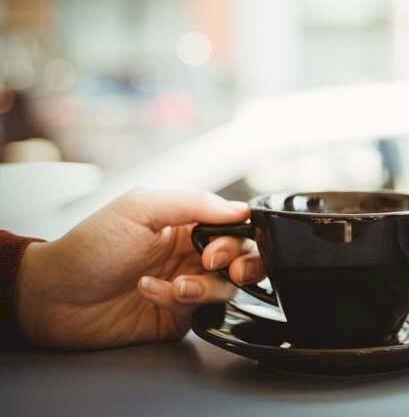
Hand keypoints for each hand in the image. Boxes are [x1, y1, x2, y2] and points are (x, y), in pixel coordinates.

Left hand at [15, 188, 266, 348]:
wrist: (53, 296)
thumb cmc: (89, 246)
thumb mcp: (139, 208)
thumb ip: (193, 203)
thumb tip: (241, 210)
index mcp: (187, 223)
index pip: (235, 225)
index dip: (239, 235)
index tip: (221, 244)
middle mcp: (191, 254)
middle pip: (244, 258)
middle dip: (241, 263)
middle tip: (218, 266)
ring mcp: (187, 285)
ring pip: (227, 288)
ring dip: (205, 286)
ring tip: (176, 286)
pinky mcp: (178, 316)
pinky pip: (200, 311)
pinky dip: (179, 301)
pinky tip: (150, 292)